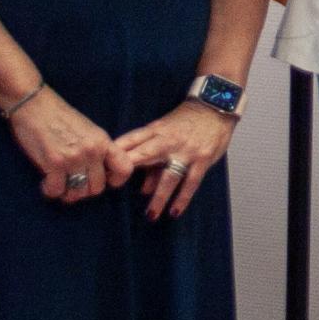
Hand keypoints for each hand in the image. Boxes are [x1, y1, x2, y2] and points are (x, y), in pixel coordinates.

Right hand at [9, 87, 117, 203]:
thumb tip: (99, 173)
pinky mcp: (55, 163)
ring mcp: (74, 158)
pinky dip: (50, 190)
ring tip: (58, 182)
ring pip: (78, 193)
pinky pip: (57, 190)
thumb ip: (97, 149)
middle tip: (71, 181)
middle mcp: (92, 151)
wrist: (34, 104)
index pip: (124, 169)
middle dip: (84, 189)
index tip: (103, 179)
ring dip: (67, 192)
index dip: (115, 180)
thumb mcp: (88, 130)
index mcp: (102, 141)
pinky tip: (46, 181)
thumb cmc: (58, 116)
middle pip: (97, 188)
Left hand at [108, 102, 237, 219]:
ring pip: (169, 175)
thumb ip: (153, 158)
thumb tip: (142, 189)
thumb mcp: (165, 132)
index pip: (131, 140)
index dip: (117, 154)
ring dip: (159, 196)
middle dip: (129, 170)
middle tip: (115, 188)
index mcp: (155, 130)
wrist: (215, 105)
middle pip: (145, 155)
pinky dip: (183, 198)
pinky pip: (191, 182)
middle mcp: (168, 140)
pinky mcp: (203, 159)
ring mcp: (186, 151)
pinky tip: (174, 211)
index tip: (103, 170)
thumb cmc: (186, 121)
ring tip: (150, 215)